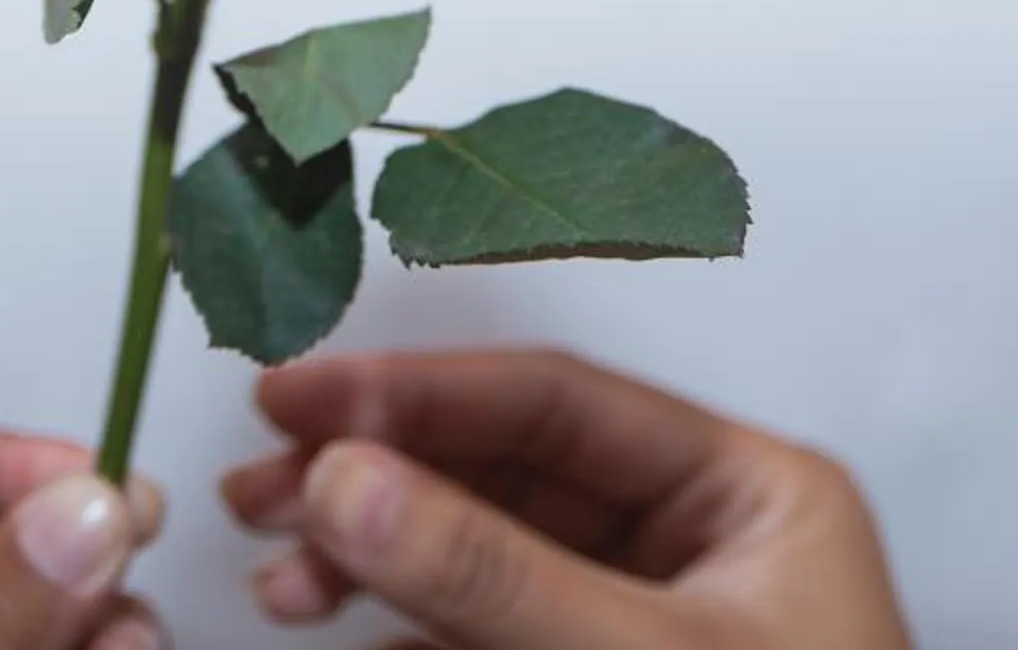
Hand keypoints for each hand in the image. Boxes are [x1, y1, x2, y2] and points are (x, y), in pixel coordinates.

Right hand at [221, 350, 910, 648]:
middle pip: (508, 475)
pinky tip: (341, 640)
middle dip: (378, 479)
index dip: (417, 392)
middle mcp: (702, 548)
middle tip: (262, 485)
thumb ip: (495, 576)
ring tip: (281, 582)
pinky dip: (406, 641)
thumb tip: (350, 482)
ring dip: (375, 563)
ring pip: (484, 560)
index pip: (561, 405)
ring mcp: (650, 629)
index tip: (301, 401)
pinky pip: (486, 643)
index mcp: (754, 498)